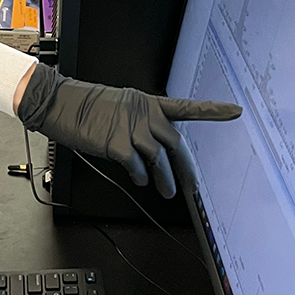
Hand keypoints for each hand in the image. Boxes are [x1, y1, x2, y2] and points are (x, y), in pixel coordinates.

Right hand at [16, 63, 241, 198]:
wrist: (60, 104)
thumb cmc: (84, 106)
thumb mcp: (118, 106)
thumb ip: (139, 121)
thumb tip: (151, 145)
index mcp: (146, 103)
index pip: (185, 107)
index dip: (211, 111)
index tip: (235, 111)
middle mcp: (143, 114)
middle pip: (175, 143)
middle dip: (186, 167)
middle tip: (192, 185)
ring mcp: (131, 128)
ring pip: (159, 159)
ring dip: (165, 179)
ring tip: (167, 192)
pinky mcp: (118, 144)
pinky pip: (137, 167)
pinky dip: (140, 176)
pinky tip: (138, 180)